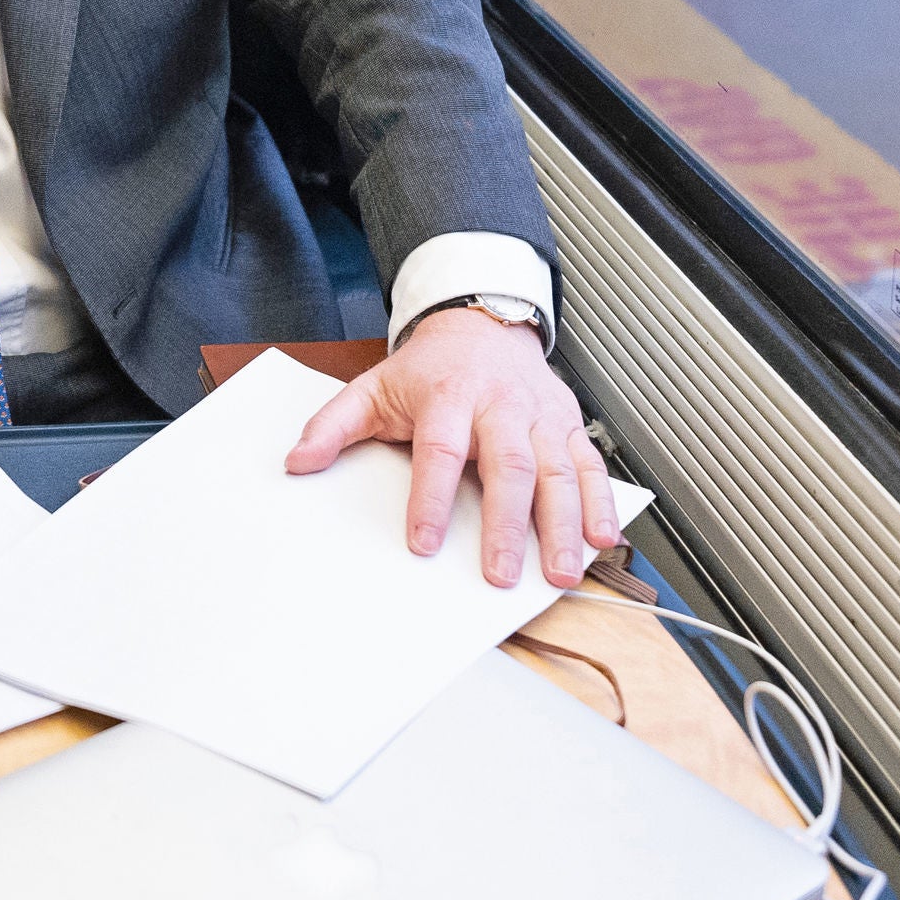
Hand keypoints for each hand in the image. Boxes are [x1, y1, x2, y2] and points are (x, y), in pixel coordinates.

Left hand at [284, 311, 621, 587]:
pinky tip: (602, 540)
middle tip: (498, 574)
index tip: (424, 542)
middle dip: (506, 525)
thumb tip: (297, 462)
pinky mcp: (569, 425)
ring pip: (557, 472)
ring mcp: (541, 417)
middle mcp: (501, 406)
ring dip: (563, 524)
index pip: (440, 451)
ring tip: (558, 571)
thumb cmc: (429, 369)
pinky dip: (601, 503)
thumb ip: (332, 426)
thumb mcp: (372, 388)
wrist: (481, 325)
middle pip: (508, 467)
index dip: (431, 498)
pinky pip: (590, 467)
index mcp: (448, 397)